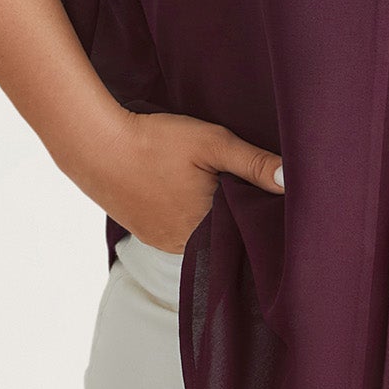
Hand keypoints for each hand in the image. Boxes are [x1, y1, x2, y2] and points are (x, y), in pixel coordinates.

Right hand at [82, 106, 284, 254]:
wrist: (96, 145)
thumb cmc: (157, 142)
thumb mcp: (213, 144)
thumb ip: (254, 163)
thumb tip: (291, 182)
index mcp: (205, 230)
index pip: (247, 234)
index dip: (260, 215)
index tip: (270, 198)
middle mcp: (184, 246)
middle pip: (225, 236)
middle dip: (236, 216)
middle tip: (243, 186)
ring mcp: (163, 243)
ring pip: (201, 234)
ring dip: (212, 216)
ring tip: (215, 187)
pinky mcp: (147, 233)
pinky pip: (179, 231)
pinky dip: (189, 216)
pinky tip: (189, 193)